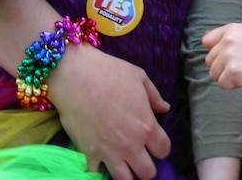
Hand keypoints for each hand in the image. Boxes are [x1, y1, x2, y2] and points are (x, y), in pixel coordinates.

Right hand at [48, 46, 170, 179]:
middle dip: (146, 166)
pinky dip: (98, 172)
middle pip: (147, 172)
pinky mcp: (88, 154)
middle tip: (138, 155)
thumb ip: (154, 96)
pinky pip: (95, 175)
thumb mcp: (139, 77)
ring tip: (122, 163)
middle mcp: (131, 145)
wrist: (76, 77)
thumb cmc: (110, 73)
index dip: (161, 147)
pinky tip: (99, 162)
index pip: (164, 150)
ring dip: (126, 174)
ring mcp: (109, 153)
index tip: (154, 142)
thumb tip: (165, 109)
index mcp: (147, 126)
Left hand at [203, 24, 241, 91]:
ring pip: (213, 73)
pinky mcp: (232, 71)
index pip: (207, 41)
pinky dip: (231, 85)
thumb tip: (203, 36)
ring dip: (225, 76)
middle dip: (221, 66)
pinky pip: (222, 83)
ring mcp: (229, 56)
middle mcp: (227, 40)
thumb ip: (224, 37)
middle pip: (209, 59)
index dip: (215, 51)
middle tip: (239, 65)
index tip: (228, 55)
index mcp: (230, 29)